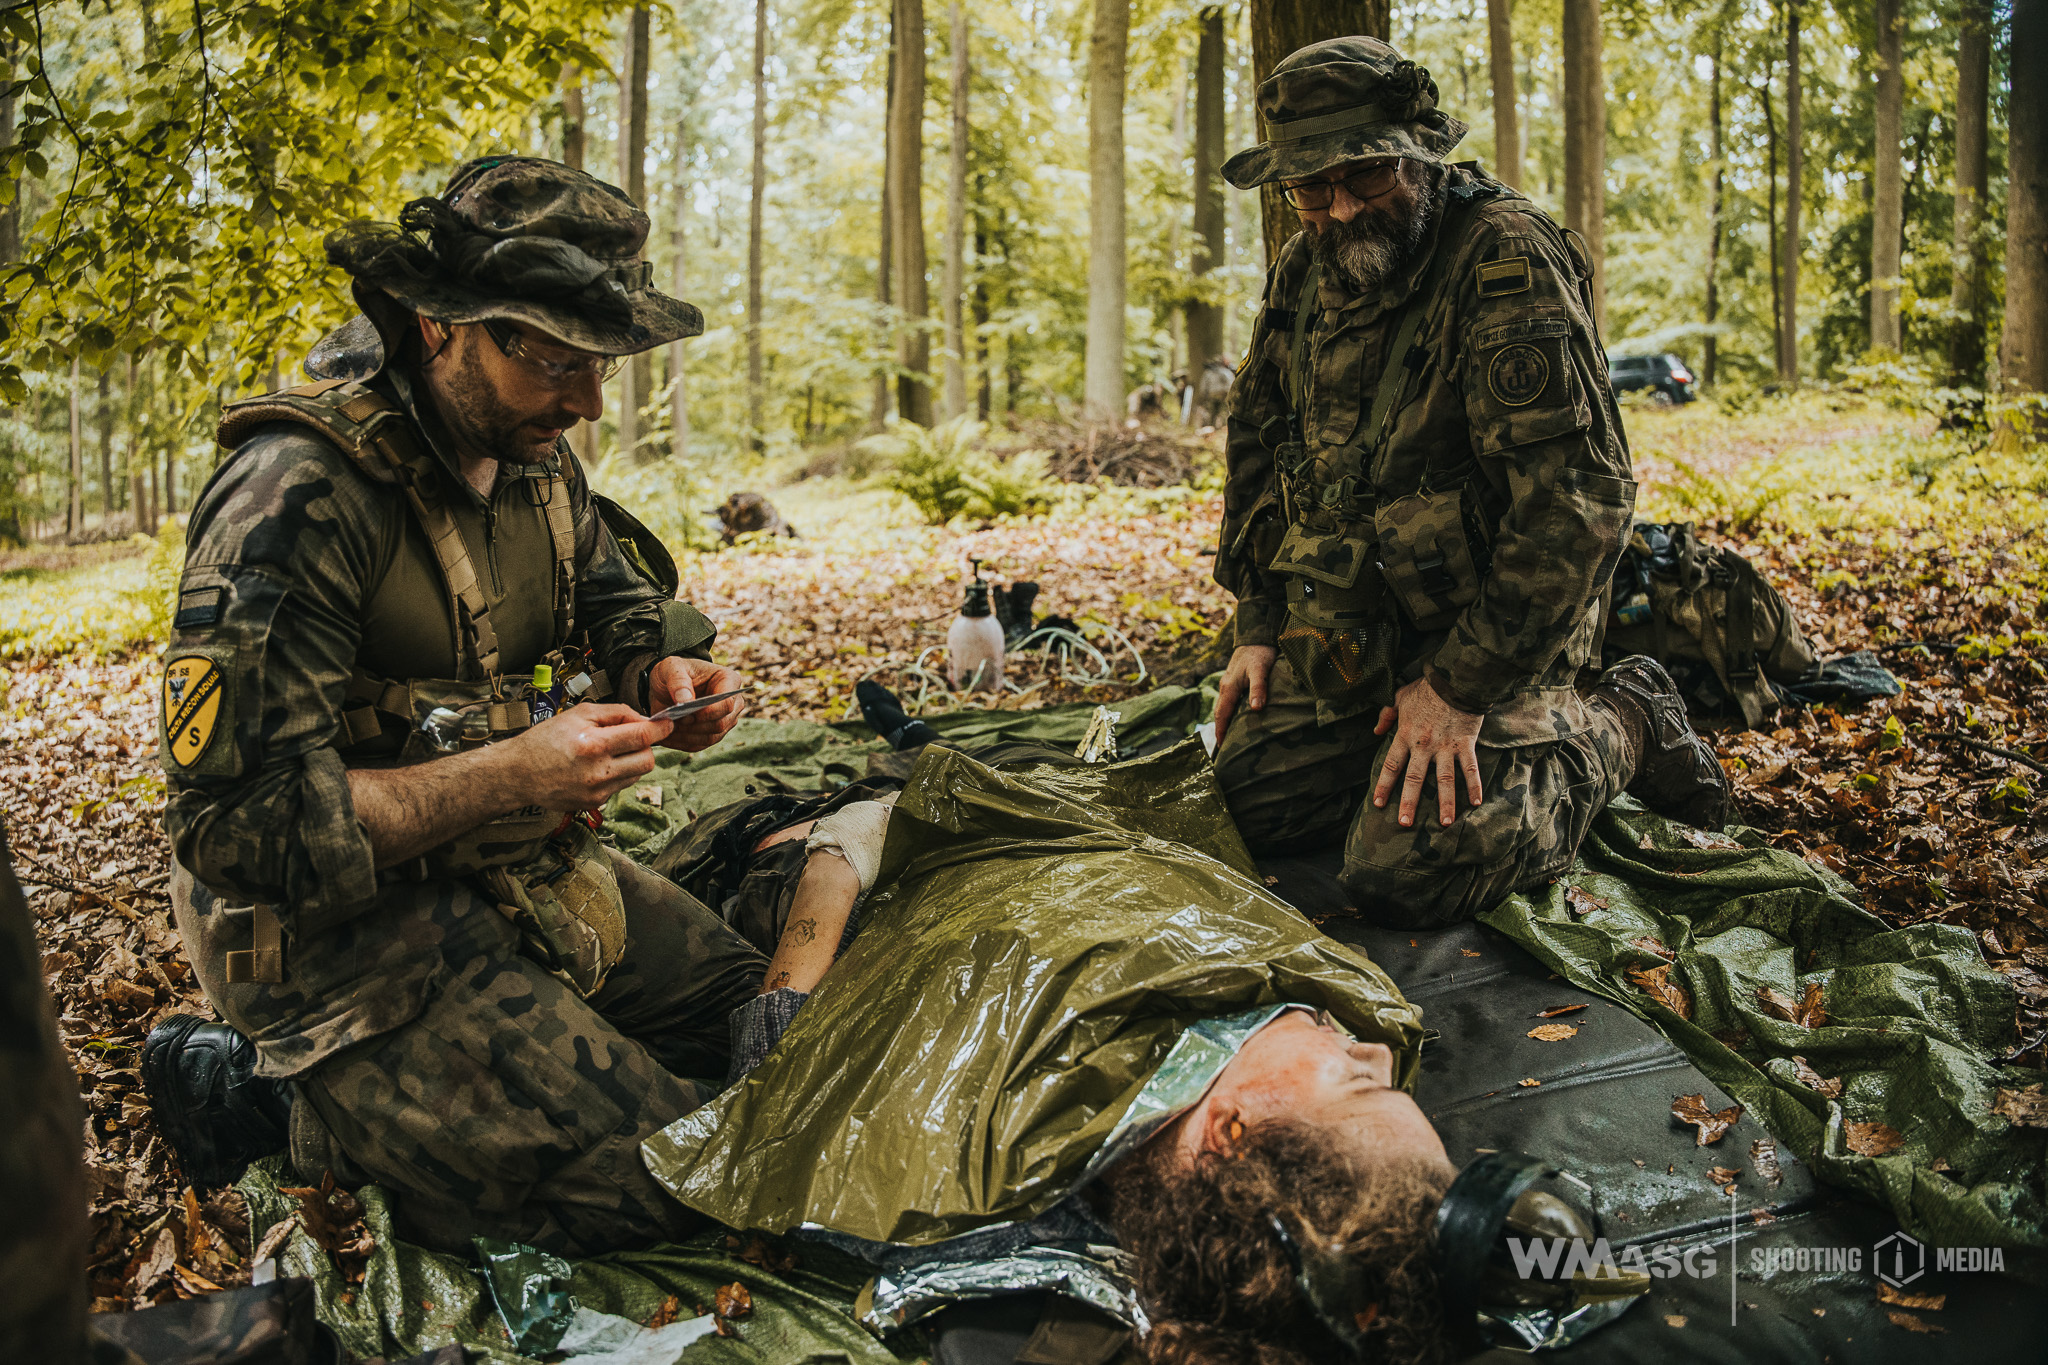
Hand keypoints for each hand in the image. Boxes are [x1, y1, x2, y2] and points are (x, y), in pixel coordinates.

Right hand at [499, 704, 673, 810]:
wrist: (518, 773)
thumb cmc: (545, 740)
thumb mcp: (579, 714)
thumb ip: (616, 713)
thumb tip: (644, 719)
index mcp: (593, 744)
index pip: (642, 736)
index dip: (661, 728)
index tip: (669, 723)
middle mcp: (598, 771)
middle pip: (648, 760)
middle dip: (646, 746)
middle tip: (633, 738)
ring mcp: (597, 791)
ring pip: (637, 774)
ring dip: (632, 761)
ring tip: (610, 751)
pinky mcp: (595, 803)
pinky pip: (621, 786)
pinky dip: (618, 774)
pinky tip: (599, 766)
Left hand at [648, 656, 746, 751]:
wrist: (667, 684)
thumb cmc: (674, 672)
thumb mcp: (671, 668)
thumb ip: (678, 682)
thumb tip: (686, 702)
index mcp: (729, 680)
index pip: (727, 704)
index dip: (708, 712)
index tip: (686, 713)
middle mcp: (733, 702)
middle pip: (721, 724)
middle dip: (695, 726)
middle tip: (672, 720)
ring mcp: (725, 720)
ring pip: (711, 738)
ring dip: (687, 736)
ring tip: (667, 727)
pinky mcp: (713, 733)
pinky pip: (700, 745)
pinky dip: (682, 743)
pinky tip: (666, 735)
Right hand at [1213, 645, 1277, 739]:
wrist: (1256, 635)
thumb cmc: (1260, 653)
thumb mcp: (1260, 670)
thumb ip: (1258, 688)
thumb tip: (1256, 708)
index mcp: (1229, 687)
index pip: (1221, 715)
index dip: (1221, 731)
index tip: (1220, 747)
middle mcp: (1225, 686)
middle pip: (1219, 712)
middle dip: (1219, 730)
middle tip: (1222, 748)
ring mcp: (1228, 683)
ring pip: (1223, 706)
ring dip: (1224, 721)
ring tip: (1228, 737)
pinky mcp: (1234, 680)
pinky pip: (1228, 701)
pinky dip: (1229, 712)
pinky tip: (1235, 717)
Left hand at [1371, 678, 1484, 827]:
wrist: (1455, 678)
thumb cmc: (1426, 687)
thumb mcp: (1400, 697)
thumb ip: (1386, 715)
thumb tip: (1375, 729)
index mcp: (1405, 735)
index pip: (1391, 765)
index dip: (1384, 785)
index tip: (1379, 803)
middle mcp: (1424, 745)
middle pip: (1415, 779)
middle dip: (1409, 802)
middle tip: (1404, 824)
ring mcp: (1446, 746)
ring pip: (1445, 779)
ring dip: (1445, 803)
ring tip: (1444, 823)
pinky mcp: (1466, 744)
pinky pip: (1471, 768)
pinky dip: (1474, 785)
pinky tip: (1476, 803)